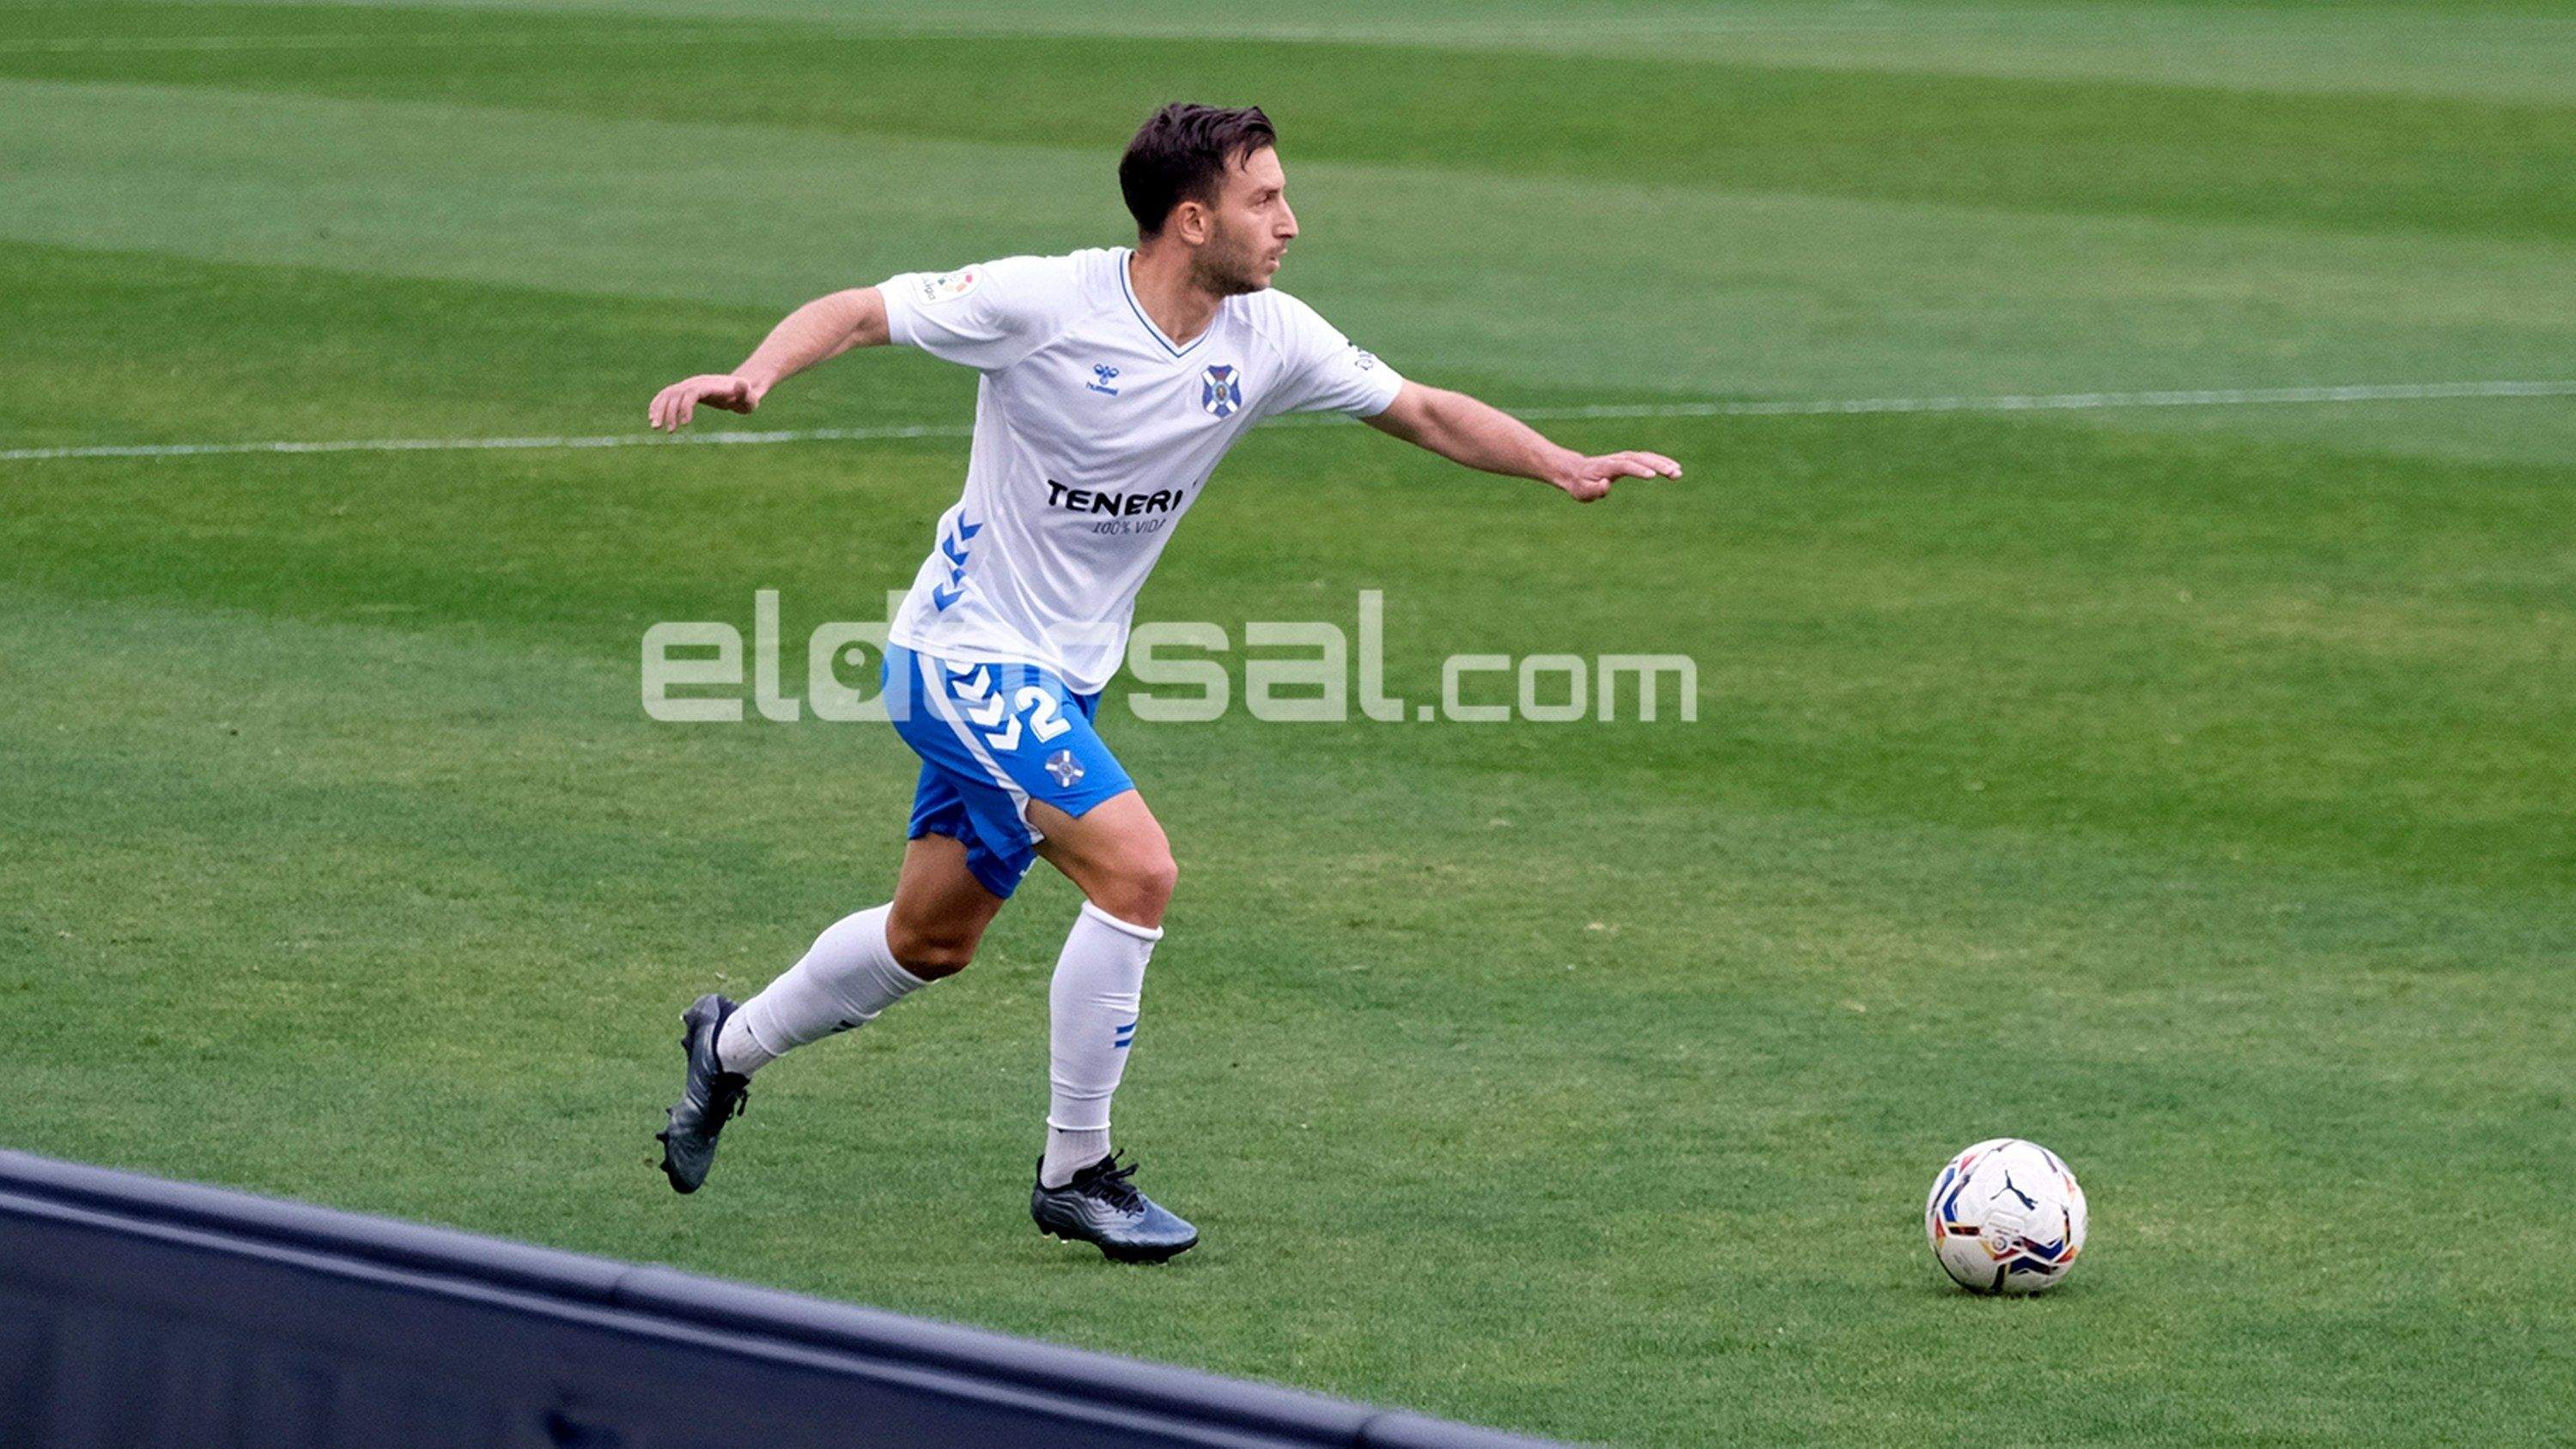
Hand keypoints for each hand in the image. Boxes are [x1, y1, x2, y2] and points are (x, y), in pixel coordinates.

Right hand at [648, 374, 765, 431]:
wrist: (740, 389)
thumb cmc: (746, 397)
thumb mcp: (750, 397)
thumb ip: (746, 393)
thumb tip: (742, 384)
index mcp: (709, 386)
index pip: (692, 393)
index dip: (686, 406)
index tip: (686, 424)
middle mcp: (695, 383)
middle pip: (676, 393)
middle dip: (669, 411)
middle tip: (668, 431)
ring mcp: (688, 386)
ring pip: (667, 394)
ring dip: (658, 409)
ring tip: (655, 427)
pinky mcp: (684, 391)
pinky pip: (666, 396)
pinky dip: (657, 405)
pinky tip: (653, 419)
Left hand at [1547, 449, 1682, 501]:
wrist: (1576, 470)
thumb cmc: (1580, 484)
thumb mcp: (1582, 492)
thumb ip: (1595, 490)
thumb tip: (1607, 484)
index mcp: (1607, 466)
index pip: (1625, 466)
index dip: (1638, 469)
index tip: (1652, 475)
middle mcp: (1617, 459)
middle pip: (1640, 459)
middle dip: (1658, 465)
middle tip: (1674, 473)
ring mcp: (1624, 457)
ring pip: (1646, 457)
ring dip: (1663, 463)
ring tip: (1678, 472)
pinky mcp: (1630, 459)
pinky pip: (1647, 458)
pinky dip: (1661, 461)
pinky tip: (1674, 467)